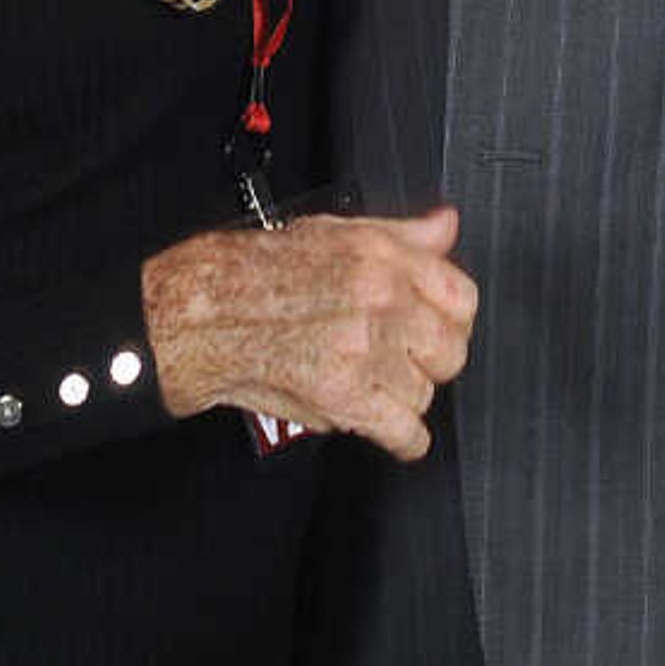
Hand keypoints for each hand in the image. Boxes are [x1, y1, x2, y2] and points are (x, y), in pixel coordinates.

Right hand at [139, 204, 477, 460]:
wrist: (203, 313)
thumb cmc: (257, 272)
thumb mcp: (334, 232)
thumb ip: (401, 234)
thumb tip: (445, 226)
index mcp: (380, 258)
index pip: (461, 297)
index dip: (451, 318)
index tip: (438, 327)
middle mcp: (378, 300)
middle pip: (450, 349)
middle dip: (431, 360)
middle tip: (407, 360)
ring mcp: (363, 349)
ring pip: (425, 392)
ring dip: (405, 397)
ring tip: (377, 385)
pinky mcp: (343, 396)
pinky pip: (404, 431)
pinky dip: (403, 439)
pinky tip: (392, 429)